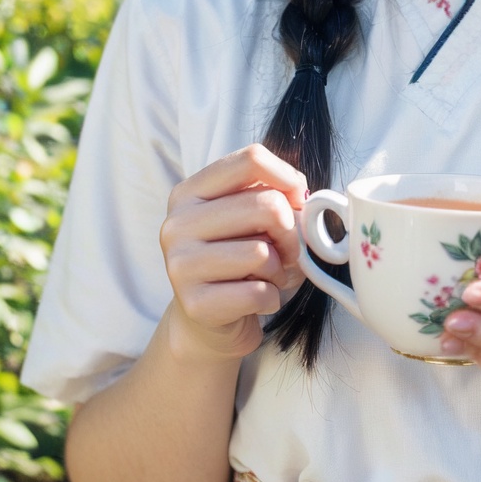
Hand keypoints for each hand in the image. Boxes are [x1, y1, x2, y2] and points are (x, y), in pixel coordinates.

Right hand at [159, 143, 307, 363]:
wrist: (208, 322)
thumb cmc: (238, 261)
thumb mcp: (250, 218)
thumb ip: (274, 195)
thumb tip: (303, 196)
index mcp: (190, 192)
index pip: (251, 159)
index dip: (288, 177)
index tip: (298, 199)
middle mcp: (177, 224)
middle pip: (266, 205)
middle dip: (292, 232)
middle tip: (288, 250)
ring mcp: (180, 265)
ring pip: (263, 251)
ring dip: (280, 269)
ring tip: (267, 276)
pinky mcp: (194, 304)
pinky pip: (259, 292)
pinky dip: (271, 298)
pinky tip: (257, 299)